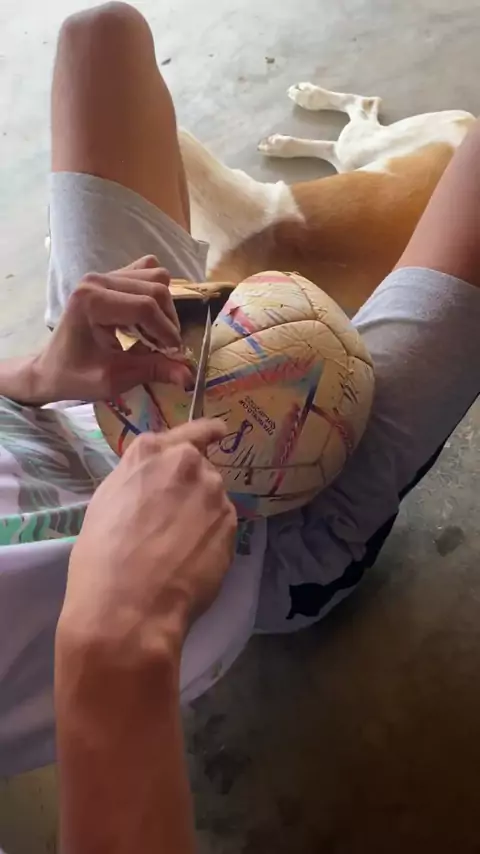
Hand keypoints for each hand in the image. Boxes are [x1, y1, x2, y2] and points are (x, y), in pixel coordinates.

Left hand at [34, 256, 193, 402]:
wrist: (50, 368)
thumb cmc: (75, 376)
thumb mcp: (112, 379)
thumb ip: (151, 371)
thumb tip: (188, 376)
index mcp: (91, 301)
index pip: (145, 306)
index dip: (166, 331)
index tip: (174, 354)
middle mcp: (97, 280)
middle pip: (155, 288)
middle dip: (168, 321)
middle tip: (166, 348)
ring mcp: (103, 274)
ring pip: (156, 277)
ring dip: (164, 308)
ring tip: (156, 334)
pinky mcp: (110, 276)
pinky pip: (146, 272)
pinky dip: (155, 294)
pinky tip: (147, 317)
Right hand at [57, 419, 236, 661]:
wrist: (129, 606)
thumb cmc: (102, 556)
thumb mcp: (108, 501)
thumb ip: (140, 478)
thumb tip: (156, 482)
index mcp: (151, 451)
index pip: (192, 429)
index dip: (206, 432)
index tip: (218, 432)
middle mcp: (188, 463)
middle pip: (200, 467)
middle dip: (191, 487)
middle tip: (171, 520)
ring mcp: (214, 493)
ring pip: (212, 496)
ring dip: (202, 512)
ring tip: (178, 547)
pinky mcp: (231, 525)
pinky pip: (222, 524)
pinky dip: (211, 536)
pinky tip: (191, 560)